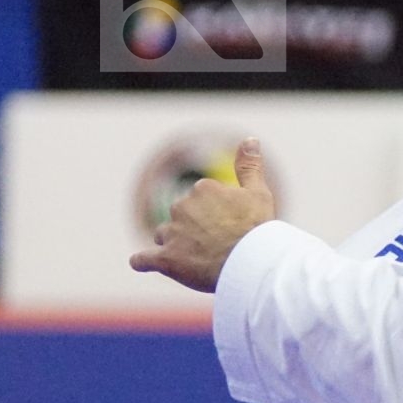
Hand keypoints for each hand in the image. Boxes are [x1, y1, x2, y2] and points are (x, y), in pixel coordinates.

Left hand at [129, 138, 275, 291]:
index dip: (214, 214)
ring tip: (197, 261)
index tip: (229, 227)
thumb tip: (250, 139)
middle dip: (191, 229)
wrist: (251, 263)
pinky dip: (143, 262)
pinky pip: (143, 259)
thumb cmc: (258, 230)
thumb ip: (250, 166)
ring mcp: (171, 233)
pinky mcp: (165, 259)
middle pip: (179, 217)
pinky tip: (144, 264)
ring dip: (174, 246)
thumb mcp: (259, 194)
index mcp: (203, 189)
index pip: (200, 200)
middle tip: (216, 246)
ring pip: (164, 236)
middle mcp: (181, 207)